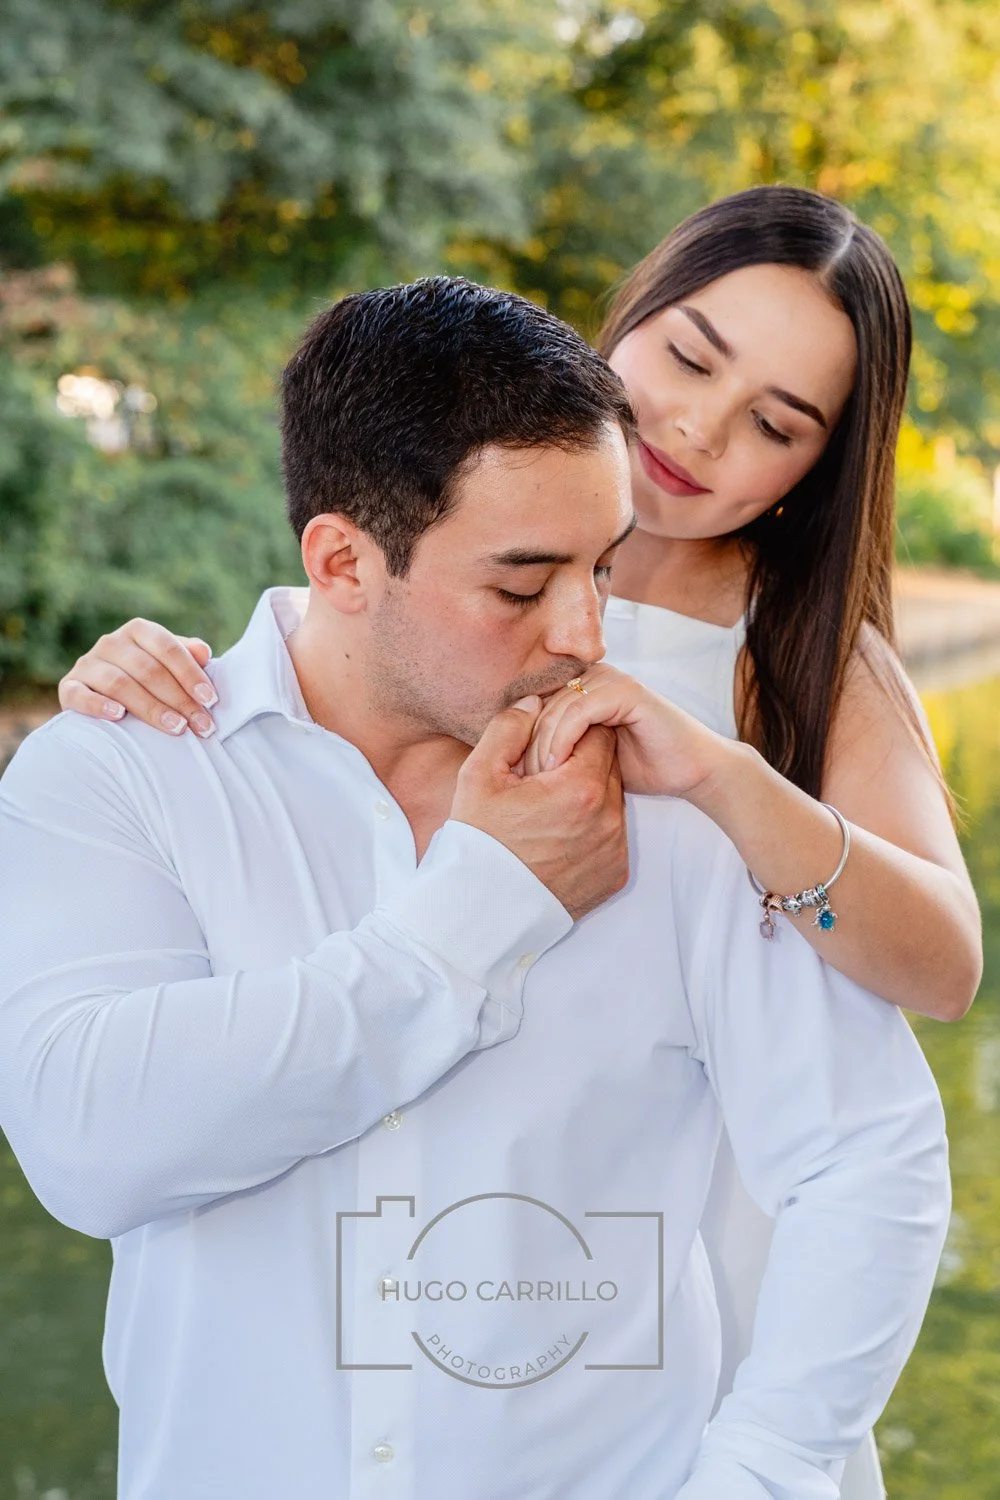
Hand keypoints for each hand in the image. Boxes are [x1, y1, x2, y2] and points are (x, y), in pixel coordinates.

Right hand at [58, 621, 217, 737]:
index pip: (168, 648)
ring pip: (119, 683)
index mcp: (139, 631)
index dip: (190, 674)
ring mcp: (87, 664)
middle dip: (179, 699)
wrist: (100, 694)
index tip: (210, 699)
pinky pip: (80, 694)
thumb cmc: (146, 679)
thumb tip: (204, 653)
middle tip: (200, 724)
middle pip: (148, 670)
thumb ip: (186, 656)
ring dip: (150, 707)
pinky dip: (99, 705)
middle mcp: (111, 642)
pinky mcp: (69, 686)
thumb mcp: (168, 663)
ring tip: (175, 727)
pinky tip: (118, 716)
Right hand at [450, 697, 628, 920]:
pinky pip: (612, 838)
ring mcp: (615, 850)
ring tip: (549, 812)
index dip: (572, 733)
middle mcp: (609, 818)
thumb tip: (533, 702)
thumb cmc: (478, 840)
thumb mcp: (479, 775)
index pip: (597, 733)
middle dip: (581, 763)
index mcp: (581, 786)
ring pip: (613, 801)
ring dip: (589, 797)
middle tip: (545, 779)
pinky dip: (593, 831)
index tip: (547, 748)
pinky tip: (559, 839)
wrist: (481, 910)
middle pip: (609, 766)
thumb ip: (509, 727)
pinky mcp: (615, 876)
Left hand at [523, 663, 722, 797]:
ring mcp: (611, 680)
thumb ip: (562, 748)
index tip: (515, 775)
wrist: (693, 770)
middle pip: (541, 706)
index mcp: (584, 686)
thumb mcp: (591, 758)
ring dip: (543, 745)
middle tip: (523, 780)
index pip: (536, 707)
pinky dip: (563, 739)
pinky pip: (579, 711)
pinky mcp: (626, 691)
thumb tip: (514, 762)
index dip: (521, 739)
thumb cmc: (645, 767)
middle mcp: (595, 676)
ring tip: (539, 778)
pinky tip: (558, 765)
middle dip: (527, 745)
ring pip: (556, 708)